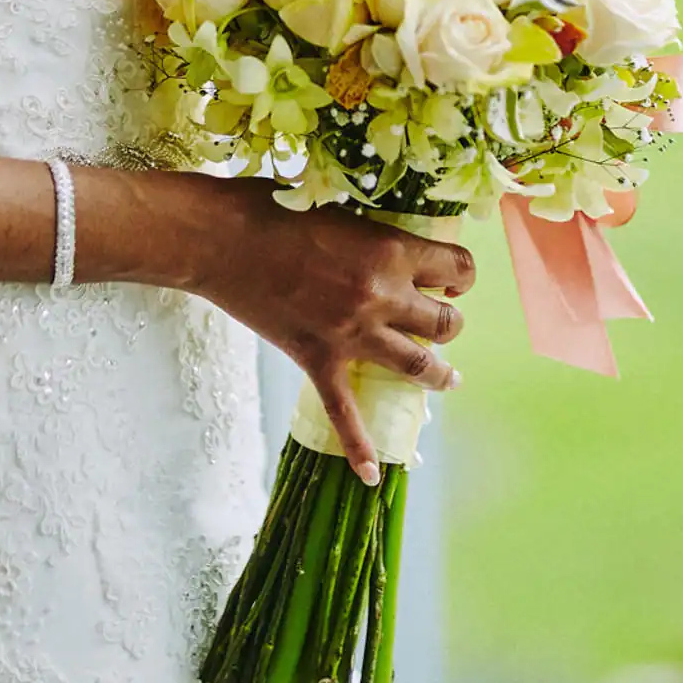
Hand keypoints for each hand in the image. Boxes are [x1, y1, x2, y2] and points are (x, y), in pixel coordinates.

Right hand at [195, 178, 473, 484]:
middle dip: (450, 322)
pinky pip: (346, 414)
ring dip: (439, 374)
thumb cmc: (274, 210)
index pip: (457, 267)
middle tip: (442, 320)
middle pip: (445, 323)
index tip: (451, 277)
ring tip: (449, 379)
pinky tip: (373, 475)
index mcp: (390, 250)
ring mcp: (352, 334)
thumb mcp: (340, 207)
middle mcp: (381, 296)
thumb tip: (391, 243)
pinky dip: (361, 448)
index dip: (461, 273)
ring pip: (418, 366)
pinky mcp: (319, 361)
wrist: (222, 241)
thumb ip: (371, 232)